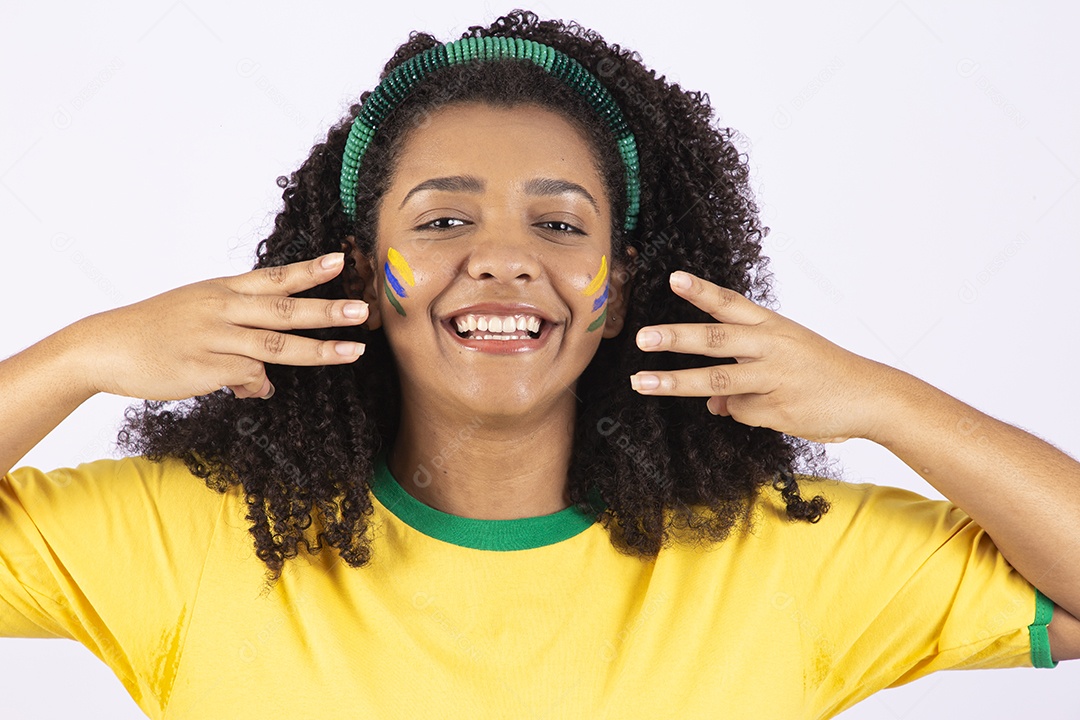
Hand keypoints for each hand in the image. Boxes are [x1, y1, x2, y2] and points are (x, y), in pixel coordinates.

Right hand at [67, 252, 367, 400]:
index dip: (309, 270)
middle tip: (363, 309)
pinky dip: (259, 385)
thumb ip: (240, 339)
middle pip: (284, 308)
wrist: (104, 346)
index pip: (274, 277)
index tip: (341, 261)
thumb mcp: (198, 316)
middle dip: (327, 309)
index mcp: (223, 290)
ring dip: (319, 348)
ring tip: (353, 350)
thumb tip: (265, 379)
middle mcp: (222, 309)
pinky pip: (248, 376)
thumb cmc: (155, 330)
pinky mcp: (204, 367)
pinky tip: (256, 391)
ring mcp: (214, 338)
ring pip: (275, 343)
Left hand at [629, 270, 896, 443]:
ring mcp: (773, 378)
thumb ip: (742, 371)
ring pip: (718, 380)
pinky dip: (740, 412)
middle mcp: (771, 347)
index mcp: (772, 326)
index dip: (701, 291)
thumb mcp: (784, 356)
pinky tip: (765, 408)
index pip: (730, 303)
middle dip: (676, 337)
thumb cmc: (823, 371)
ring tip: (641, 382)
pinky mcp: (778, 409)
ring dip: (676, 382)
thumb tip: (712, 403)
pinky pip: (742, 412)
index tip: (674, 278)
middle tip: (642, 337)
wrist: (870, 396)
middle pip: (716, 339)